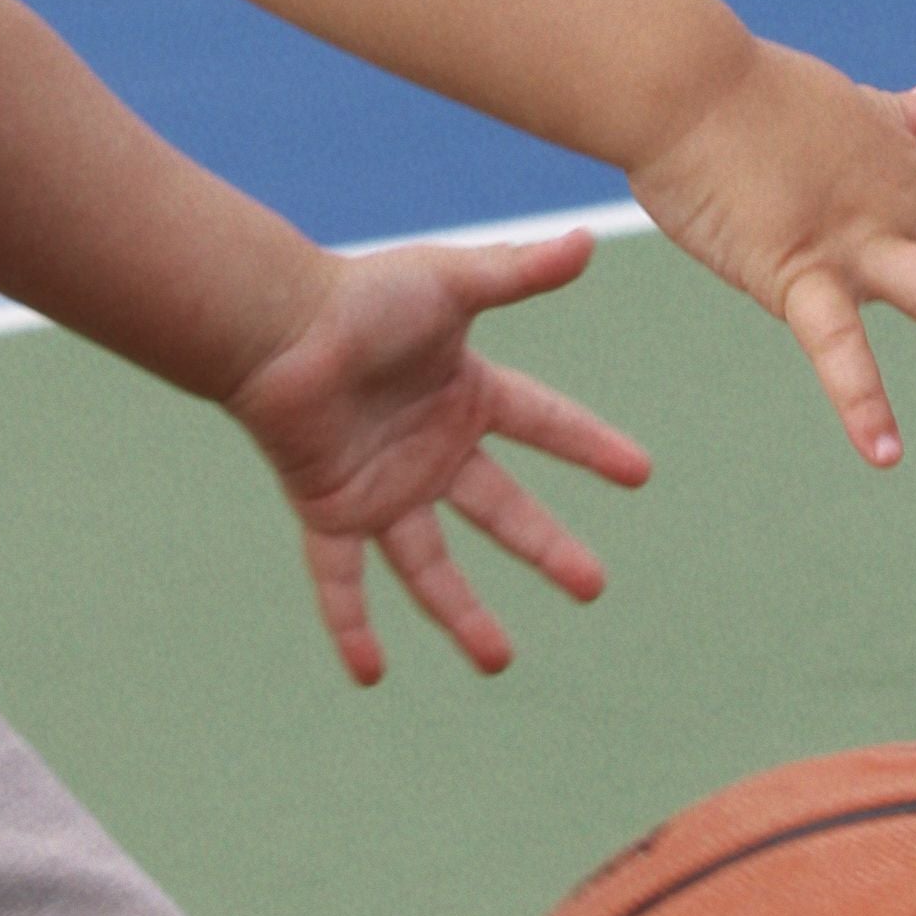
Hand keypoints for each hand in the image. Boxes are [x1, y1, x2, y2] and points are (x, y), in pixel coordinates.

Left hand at [222, 230, 652, 687]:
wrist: (275, 327)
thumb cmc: (359, 297)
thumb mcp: (452, 283)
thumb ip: (520, 270)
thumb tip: (589, 241)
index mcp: (463, 393)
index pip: (544, 425)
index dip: (590, 447)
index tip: (640, 473)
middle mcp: (429, 448)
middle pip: (501, 511)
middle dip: (547, 549)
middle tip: (594, 586)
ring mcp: (382, 485)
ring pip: (430, 565)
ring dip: (462, 614)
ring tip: (499, 661)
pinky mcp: (332, 509)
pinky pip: (342, 580)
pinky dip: (350, 625)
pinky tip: (368, 674)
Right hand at [626, 47, 915, 468]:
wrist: (684, 79)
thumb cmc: (741, 89)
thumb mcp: (839, 99)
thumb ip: (891, 112)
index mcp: (899, 162)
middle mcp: (895, 202)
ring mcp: (853, 237)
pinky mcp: (794, 270)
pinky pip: (837, 346)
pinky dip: (863, 401)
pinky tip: (887, 454)